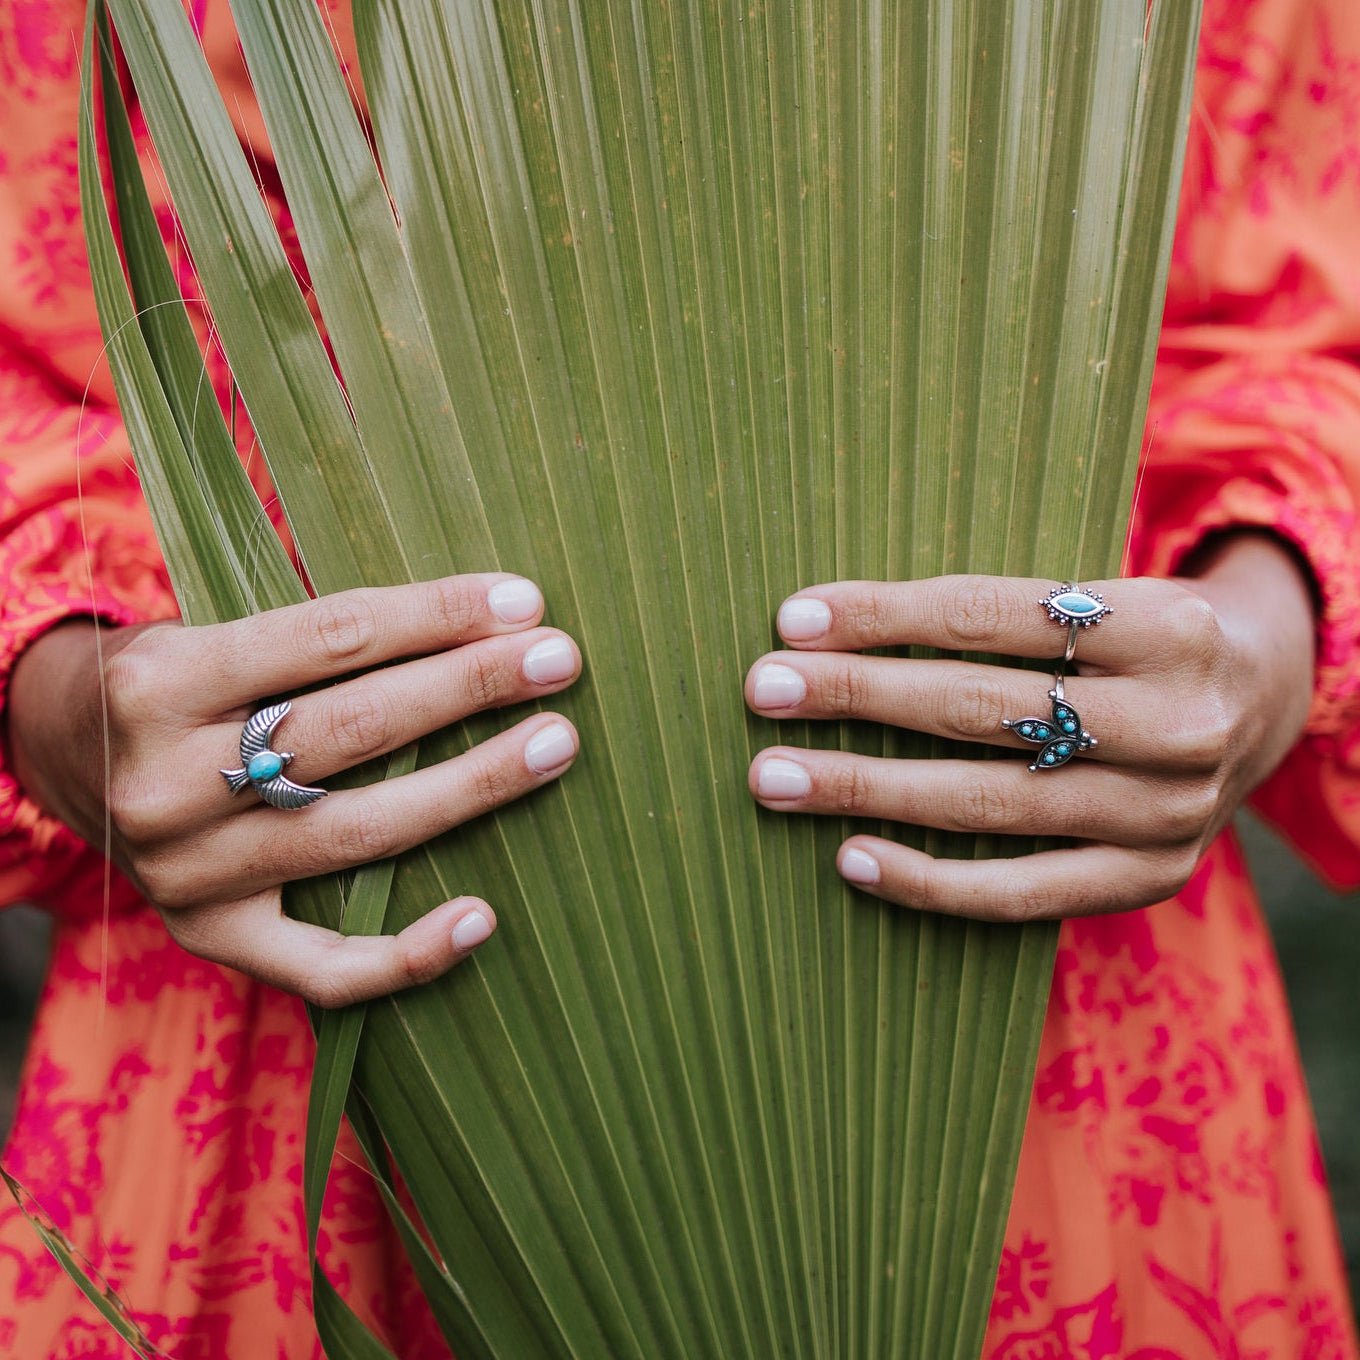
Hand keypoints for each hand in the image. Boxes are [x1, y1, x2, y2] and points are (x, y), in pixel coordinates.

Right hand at [6, 573, 581, 1004]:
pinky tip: (483, 919)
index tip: (523, 600)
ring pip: (355, 833)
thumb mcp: (210, 630)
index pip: (329, 638)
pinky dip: (406, 953)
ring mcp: (188, 872)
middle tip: (559, 661)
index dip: (435, 616)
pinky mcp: (209, 936)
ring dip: (470, 788)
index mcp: (163, 682)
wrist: (56, 754)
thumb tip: (475, 619)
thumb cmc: (171, 680)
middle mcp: (167, 782)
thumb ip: (313, 638)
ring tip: (553, 745)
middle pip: (351, 730)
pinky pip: (321, 966)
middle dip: (468, 688)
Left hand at [744, 534, 1315, 920]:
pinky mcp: (1150, 878)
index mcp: (1165, 624)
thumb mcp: (1100, 596)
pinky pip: (1022, 893)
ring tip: (776, 777)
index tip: (793, 619)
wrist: (1264, 701)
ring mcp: (1167, 811)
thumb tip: (826, 629)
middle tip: (763, 690)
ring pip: (988, 801)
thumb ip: (995, 615)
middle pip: (984, 708)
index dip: (886, 615)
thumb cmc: (1137, 639)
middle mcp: (1177, 720)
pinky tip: (850, 856)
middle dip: (858, 695)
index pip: (995, 615)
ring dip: (865, 787)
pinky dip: (929, 881)